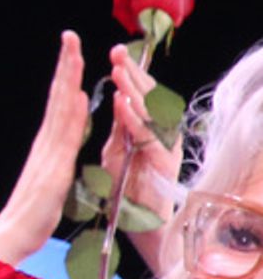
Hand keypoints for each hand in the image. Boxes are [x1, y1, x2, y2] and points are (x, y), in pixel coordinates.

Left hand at [101, 43, 183, 275]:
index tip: (115, 52)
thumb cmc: (129, 189)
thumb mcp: (118, 150)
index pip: (139, 94)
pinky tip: (123, 105)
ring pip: (150, 112)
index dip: (129, 73)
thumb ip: (119, 126)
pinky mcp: (162, 164)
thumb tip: (116, 98)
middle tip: (118, 53)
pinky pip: (147, 137)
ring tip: (118, 71)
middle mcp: (161, 135)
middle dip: (133, 73)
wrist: (142, 226)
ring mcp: (164, 148)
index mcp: (149, 129)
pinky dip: (134, 119)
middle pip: (148, 97)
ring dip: (133, 90)